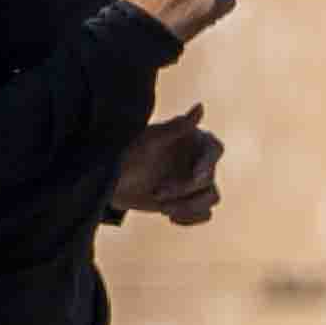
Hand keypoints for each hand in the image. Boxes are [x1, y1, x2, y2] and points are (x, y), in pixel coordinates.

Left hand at [114, 117, 228, 224]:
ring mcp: (195, 183)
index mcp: (193, 140)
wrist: (111, 182)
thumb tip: (201, 106)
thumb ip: (177, 127)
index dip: (208, 163)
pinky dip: (191, 218)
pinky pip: (205, 214)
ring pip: (211, 198)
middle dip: (183, 190)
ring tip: (163, 209)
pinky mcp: (189, 202)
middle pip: (209, 179)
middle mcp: (198, 160)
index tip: (195, 175)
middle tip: (157, 193)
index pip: (214, 149)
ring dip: (189, 206)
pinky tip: (170, 217)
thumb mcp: (150, 140)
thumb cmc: (128, 153)